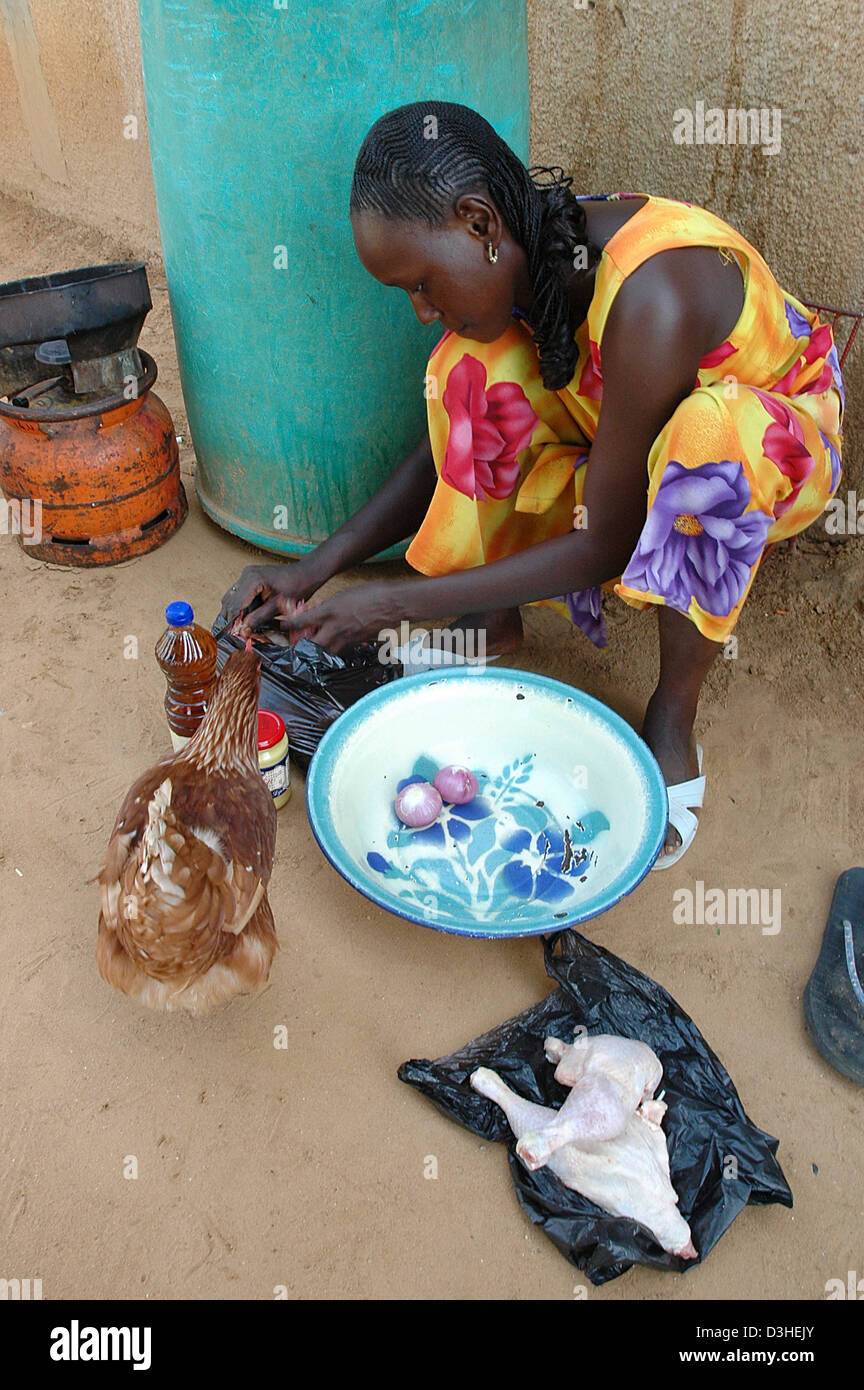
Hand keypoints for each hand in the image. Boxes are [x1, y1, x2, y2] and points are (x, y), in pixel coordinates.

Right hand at [219, 561, 317, 631]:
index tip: (235, 635)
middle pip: (229, 601)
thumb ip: (260, 617)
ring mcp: (247, 574)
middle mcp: (246, 574)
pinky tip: (246, 617)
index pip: (235, 604)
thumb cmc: (297, 587)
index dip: (233, 621)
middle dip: (231, 618)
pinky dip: (239, 606)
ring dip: (234, 612)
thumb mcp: (279, 606)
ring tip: (241, 627)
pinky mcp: (249, 577)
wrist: (306, 573)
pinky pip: (238, 594)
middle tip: (237, 633)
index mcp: (253, 579)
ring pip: (231, 597)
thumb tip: (244, 630)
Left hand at [280, 582, 398, 652]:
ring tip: (314, 646)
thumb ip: (328, 606)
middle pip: (311, 645)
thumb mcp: (343, 595)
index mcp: (329, 611)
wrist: (392, 603)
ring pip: (325, 651)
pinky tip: (334, 642)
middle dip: (301, 646)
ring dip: (317, 650)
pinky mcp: (356, 642)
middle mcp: (335, 627)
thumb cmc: (370, 593)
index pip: (301, 621)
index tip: (283, 626)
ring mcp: (346, 638)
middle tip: (296, 644)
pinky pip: (340, 649)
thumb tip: (317, 613)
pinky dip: (333, 648)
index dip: (289, 625)